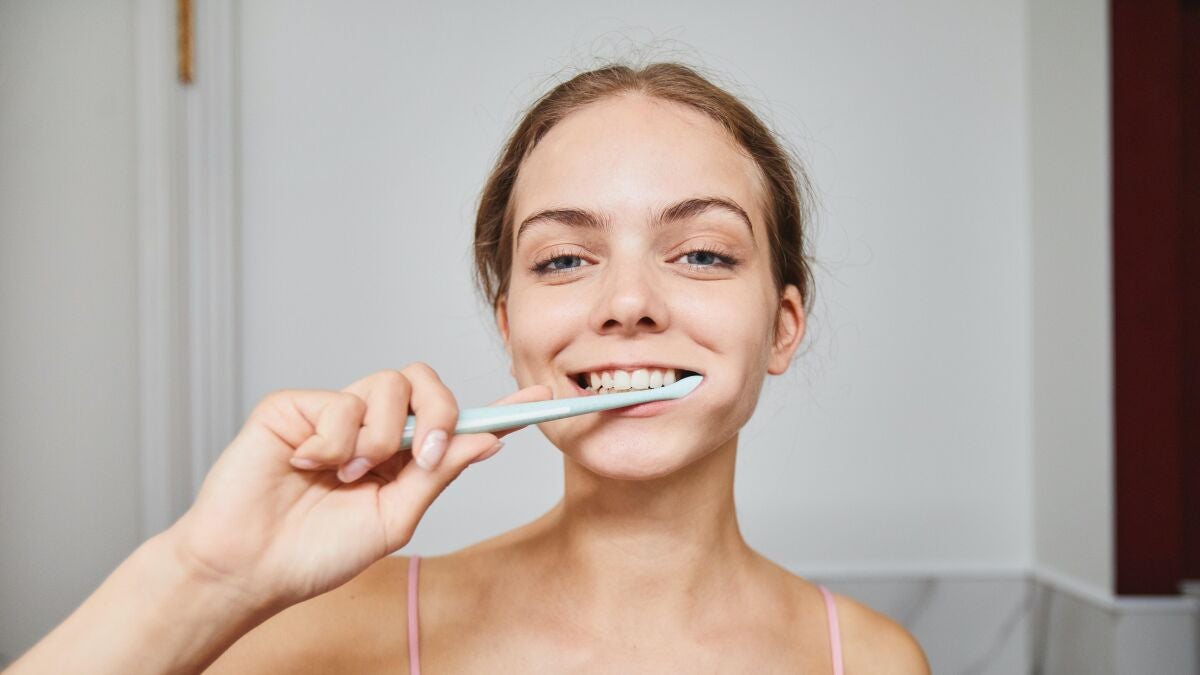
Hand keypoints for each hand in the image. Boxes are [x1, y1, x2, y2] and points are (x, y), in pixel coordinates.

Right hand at [162, 364, 551, 611]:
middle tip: (421, 455)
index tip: (539, 401)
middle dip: (437, 413)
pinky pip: (340, 400)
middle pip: (425, 382)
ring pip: (387, 386)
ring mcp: (334, 412)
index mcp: (400, 458)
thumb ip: (438, 474)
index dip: (495, 410)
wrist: (250, 566)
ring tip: (346, 475)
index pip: (454, 423)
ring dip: (376, 439)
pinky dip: (332, 441)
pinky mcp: (296, 404)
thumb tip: (488, 440)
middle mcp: (371, 428)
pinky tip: (306, 465)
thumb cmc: (315, 552)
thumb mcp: (393, 518)